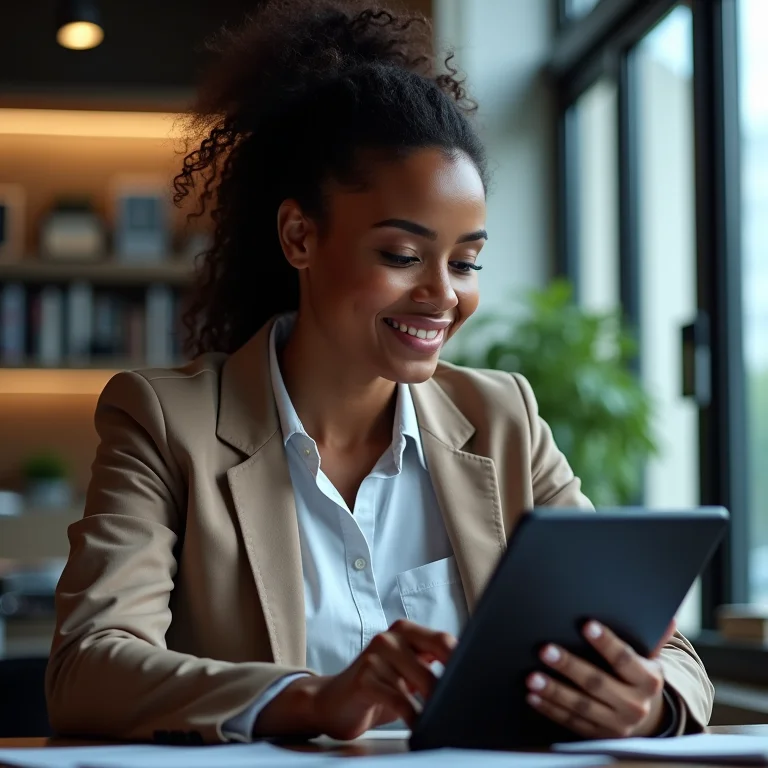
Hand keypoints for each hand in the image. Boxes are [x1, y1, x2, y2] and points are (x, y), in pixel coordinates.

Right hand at [255, 619, 455, 739]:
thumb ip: (431, 663)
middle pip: (437, 656)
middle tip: (462, 702)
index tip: (477, 679)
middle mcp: (390, 638)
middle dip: (453, 682)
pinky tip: (419, 724)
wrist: (330, 703)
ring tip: (443, 716)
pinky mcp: (364, 678)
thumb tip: (468, 669)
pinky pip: (400, 699)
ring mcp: (375, 656)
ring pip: (422, 680)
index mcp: (404, 631)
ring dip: (437, 703)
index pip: (443, 640)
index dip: (463, 660)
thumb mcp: (406, 671)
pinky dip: (414, 715)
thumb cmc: (375, 687)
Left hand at [526, 619, 677, 738]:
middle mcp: (635, 705)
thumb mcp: (649, 658)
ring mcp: (616, 725)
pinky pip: (571, 722)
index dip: (606, 642)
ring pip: (581, 706)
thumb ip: (653, 637)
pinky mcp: (598, 736)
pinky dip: (550, 709)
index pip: (625, 659)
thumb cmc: (639, 675)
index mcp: (649, 680)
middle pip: (598, 683)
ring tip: (532, 676)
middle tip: (545, 649)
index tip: (586, 625)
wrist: (648, 718)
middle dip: (570, 666)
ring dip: (554, 691)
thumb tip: (670, 617)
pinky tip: (532, 696)